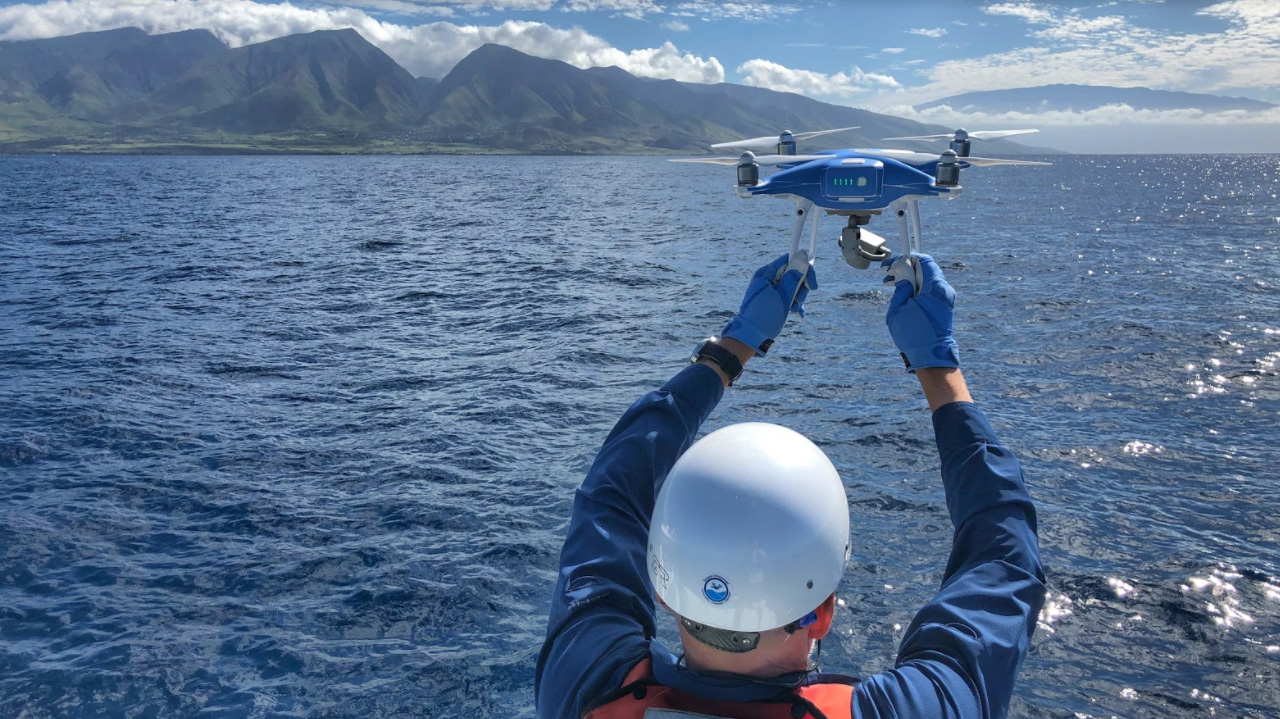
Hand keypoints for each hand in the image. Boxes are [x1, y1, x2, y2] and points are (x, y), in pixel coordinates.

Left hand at [722, 253, 816, 355]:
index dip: (803, 270)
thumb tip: (802, 254)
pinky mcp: (770, 299)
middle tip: (800, 301)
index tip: (811, 286)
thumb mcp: (783, 296)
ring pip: (791, 286)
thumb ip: (794, 276)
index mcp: (765, 273)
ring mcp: (768, 289)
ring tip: (794, 310)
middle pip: (792, 273)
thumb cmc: (765, 317)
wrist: (749, 337)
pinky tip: (798, 314)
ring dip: (797, 297)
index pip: (790, 260)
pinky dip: (793, 303)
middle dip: (801, 287)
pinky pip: (786, 295)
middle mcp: (766, 278)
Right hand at [881, 254, 958, 370]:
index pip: (924, 261)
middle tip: (887, 274)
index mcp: (936, 287)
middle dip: (905, 268)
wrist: (930, 356)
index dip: (906, 258)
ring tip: (890, 284)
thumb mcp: (900, 307)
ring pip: (925, 279)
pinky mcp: (942, 306)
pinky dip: (915, 288)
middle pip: (924, 269)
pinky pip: (929, 290)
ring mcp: (945, 298)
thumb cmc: (914, 334)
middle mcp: (944, 290)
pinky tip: (901, 293)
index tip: (891, 264)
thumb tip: (903, 272)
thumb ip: (902, 285)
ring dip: (908, 279)